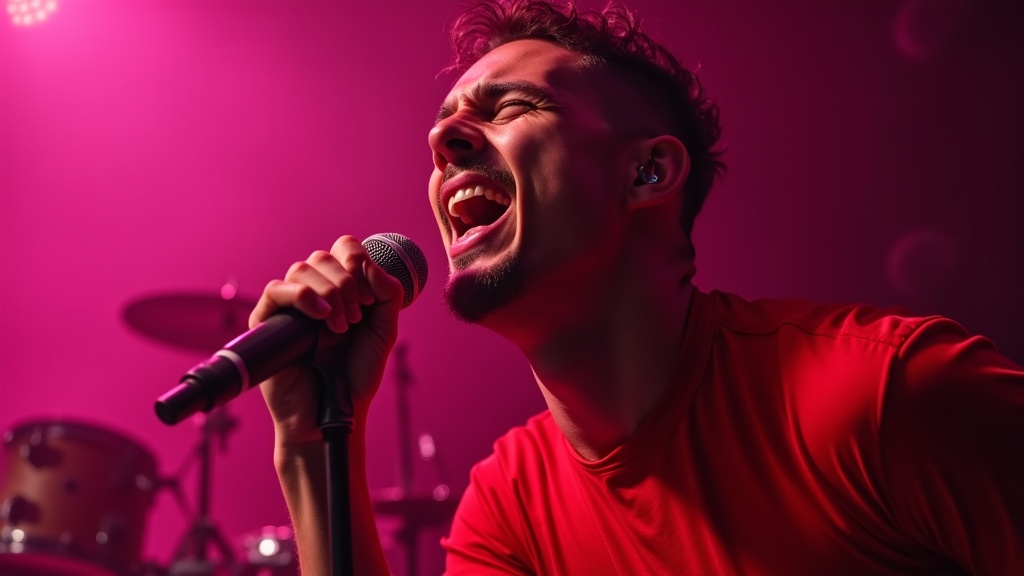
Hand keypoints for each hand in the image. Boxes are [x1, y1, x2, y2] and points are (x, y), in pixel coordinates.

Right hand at [250, 235, 404, 445]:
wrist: (333, 413)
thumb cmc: (355, 374)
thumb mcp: (384, 331)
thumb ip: (387, 294)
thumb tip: (369, 262)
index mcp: (342, 289)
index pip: (344, 249)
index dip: (358, 261)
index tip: (370, 298)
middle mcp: (314, 293)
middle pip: (323, 257)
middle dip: (347, 283)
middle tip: (356, 318)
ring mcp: (290, 306)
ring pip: (302, 269)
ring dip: (329, 293)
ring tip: (340, 327)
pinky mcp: (267, 322)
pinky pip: (276, 290)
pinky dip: (303, 296)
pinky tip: (321, 317)